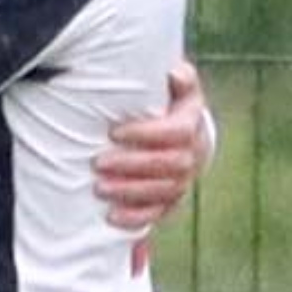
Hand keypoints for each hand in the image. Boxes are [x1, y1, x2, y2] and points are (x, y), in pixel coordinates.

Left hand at [93, 60, 210, 230]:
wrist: (183, 133)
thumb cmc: (168, 103)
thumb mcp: (175, 85)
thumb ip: (179, 76)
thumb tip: (174, 73)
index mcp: (191, 122)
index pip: (178, 132)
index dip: (146, 133)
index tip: (114, 132)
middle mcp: (193, 154)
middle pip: (172, 165)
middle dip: (132, 166)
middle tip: (98, 163)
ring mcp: (183, 180)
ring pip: (164, 192)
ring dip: (130, 192)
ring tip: (99, 188)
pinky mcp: (171, 201)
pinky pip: (158, 214)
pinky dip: (136, 218)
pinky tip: (112, 216)